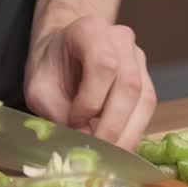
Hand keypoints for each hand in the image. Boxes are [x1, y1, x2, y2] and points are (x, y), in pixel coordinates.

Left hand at [24, 16, 155, 150]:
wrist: (62, 52)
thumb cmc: (50, 68)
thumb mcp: (39, 88)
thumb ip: (58, 111)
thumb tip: (85, 140)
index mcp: (90, 30)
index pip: (103, 65)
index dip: (92, 99)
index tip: (74, 121)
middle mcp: (121, 40)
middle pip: (129, 83)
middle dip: (114, 124)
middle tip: (99, 151)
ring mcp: (138, 58)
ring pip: (145, 97)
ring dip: (129, 131)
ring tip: (112, 155)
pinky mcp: (146, 77)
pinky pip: (147, 106)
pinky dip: (134, 129)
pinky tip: (120, 145)